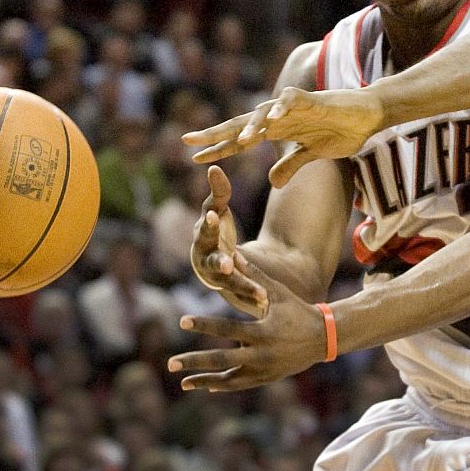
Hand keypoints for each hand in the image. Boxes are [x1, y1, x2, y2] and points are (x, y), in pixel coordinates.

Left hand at [169, 270, 327, 392]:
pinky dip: (223, 386)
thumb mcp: (278, 292)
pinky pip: (241, 384)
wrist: (323, 338)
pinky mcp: (267, 378)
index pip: (227, 329)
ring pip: (229, 380)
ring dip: (205, 382)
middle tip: (170, 363)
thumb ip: (254, 275)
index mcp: (263, 332)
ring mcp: (264, 370)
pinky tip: (206, 387)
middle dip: (195, 362)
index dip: (204, 325)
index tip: (182, 320)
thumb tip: (233, 253)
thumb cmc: (299, 311)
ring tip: (183, 383)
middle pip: (222, 360)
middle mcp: (262, 355)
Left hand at [184, 86, 384, 186]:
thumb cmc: (340, 131)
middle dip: (215, 133)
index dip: (218, 148)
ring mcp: (291, 107)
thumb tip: (272, 182)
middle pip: (240, 124)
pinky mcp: (310, 99)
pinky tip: (272, 120)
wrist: (366, 115)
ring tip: (239, 142)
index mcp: (275, 130)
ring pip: (263, 114)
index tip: (195, 158)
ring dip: (250, 127)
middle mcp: (277, 117)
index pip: (240, 140)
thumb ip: (291, 165)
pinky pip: (291, 101)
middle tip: (188, 141)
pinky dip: (282, 109)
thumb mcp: (312, 155)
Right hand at [190, 165, 267, 318]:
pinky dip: (253, 297)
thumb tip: (213, 167)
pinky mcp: (232, 292)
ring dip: (243, 288)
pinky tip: (268, 302)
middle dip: (220, 263)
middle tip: (229, 264)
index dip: (209, 224)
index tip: (214, 216)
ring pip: (229, 285)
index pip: (205, 229)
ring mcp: (218, 278)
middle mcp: (206, 260)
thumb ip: (218, 192)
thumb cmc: (217, 230)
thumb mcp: (219, 211)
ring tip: (260, 294)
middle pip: (212, 262)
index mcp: (202, 237)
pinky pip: (242, 295)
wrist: (221, 261)